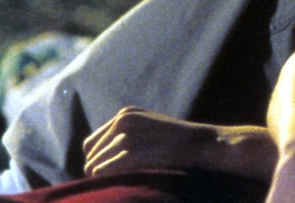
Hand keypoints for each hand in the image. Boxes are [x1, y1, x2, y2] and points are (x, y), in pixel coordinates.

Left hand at [83, 107, 217, 176]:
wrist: (204, 144)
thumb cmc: (180, 145)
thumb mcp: (151, 132)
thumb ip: (127, 138)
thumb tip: (98, 164)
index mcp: (127, 114)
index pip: (92, 143)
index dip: (99, 160)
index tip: (110, 173)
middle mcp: (123, 120)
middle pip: (90, 155)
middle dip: (99, 170)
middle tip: (118, 180)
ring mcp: (127, 135)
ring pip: (94, 165)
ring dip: (106, 176)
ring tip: (127, 179)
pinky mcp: (131, 151)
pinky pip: (101, 172)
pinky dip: (109, 179)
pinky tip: (126, 180)